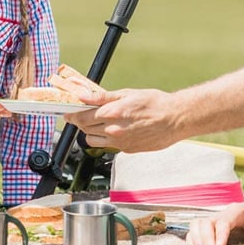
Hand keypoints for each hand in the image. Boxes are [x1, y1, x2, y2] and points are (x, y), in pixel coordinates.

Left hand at [64, 87, 180, 151]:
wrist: (176, 119)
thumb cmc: (155, 103)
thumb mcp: (127, 94)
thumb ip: (102, 97)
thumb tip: (83, 96)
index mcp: (112, 113)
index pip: (82, 117)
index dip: (72, 115)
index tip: (67, 113)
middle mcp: (114, 130)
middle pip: (85, 128)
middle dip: (81, 121)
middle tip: (82, 114)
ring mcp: (120, 142)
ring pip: (93, 140)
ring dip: (91, 131)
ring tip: (99, 122)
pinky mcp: (127, 150)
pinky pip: (108, 145)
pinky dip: (105, 138)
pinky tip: (115, 129)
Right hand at [185, 203, 243, 244]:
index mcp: (237, 211)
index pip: (223, 221)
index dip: (219, 234)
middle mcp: (223, 214)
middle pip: (206, 221)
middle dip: (205, 238)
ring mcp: (215, 221)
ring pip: (197, 225)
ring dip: (197, 239)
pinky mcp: (211, 230)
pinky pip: (196, 232)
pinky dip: (194, 242)